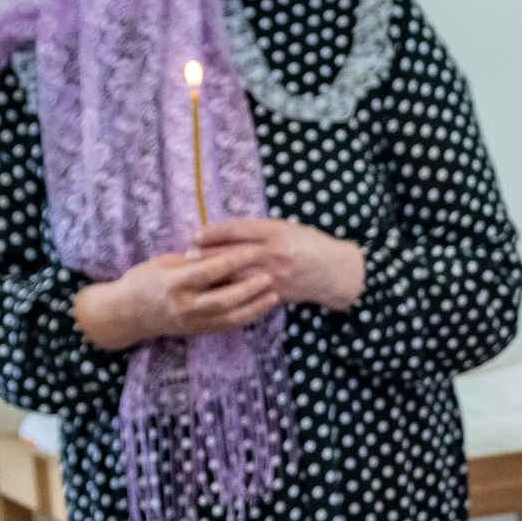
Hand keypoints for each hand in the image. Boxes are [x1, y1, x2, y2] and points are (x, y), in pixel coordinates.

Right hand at [72, 217, 357, 347]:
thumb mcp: (163, 262)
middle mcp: (184, 306)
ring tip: (274, 293)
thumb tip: (217, 248)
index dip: (231, 261)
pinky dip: (246, 317)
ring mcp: (192, 322)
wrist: (128, 314)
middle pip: (224, 298)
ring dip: (254, 306)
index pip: (208, 271)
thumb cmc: (144, 280)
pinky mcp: (198, 331)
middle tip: (271, 274)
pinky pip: (226, 325)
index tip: (251, 250)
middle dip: (250, 288)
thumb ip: (191, 259)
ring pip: (229, 316)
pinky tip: (261, 307)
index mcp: (173, 283)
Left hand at [191, 213, 363, 314]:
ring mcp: (274, 275)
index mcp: (275, 232)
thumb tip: (222, 232)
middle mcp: (273, 253)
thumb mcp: (285, 227)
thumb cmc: (308, 244)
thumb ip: (257, 230)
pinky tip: (214, 291)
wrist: (334, 271)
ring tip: (194, 275)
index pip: (236, 229)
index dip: (213, 232)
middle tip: (187, 255)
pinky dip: (229, 291)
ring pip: (236, 276)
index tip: (194, 234)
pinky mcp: (276, 293)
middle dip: (206, 254)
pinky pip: (248, 293)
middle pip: (232, 253)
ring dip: (214, 276)